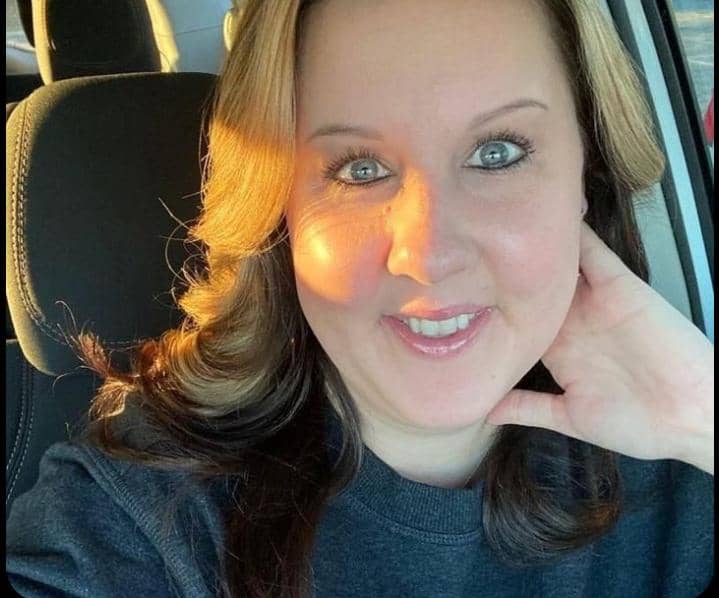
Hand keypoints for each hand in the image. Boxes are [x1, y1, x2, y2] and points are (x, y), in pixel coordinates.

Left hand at [486, 222, 713, 468]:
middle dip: (500, 266)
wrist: (692, 418)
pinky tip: (544, 213)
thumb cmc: (638, 423)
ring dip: (532, 243)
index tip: (452, 289)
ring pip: (556, 264)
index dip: (487, 304)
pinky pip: (593, 253)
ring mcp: (592, 300)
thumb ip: (528, 408)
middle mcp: (569, 320)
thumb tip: (484, 412)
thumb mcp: (571, 418)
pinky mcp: (619, 285)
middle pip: (529, 286)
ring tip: (496, 215)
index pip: (514, 319)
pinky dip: (573, 233)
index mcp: (556, 349)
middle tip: (464, 239)